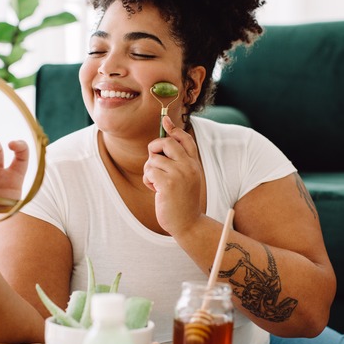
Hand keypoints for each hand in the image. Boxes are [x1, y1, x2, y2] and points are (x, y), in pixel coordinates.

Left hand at [143, 116, 203, 234]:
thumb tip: (162, 142)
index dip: (174, 129)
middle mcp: (189, 166)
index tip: (165, 120)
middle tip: (153, 163)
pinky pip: (149, 171)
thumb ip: (178, 162)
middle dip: (153, 149)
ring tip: (156, 184)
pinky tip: (155, 191)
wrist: (188, 223)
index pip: (185, 139)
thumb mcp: (185, 179)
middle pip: (165, 143)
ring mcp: (179, 174)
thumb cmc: (182, 201)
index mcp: (194, 164)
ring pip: (153, 159)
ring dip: (150, 171)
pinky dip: (148, 181)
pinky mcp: (168, 184)